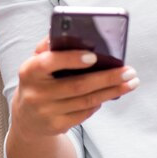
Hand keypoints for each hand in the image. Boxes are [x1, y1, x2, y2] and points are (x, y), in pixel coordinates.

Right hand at [10, 37, 138, 138]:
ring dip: (111, 91)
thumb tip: (70, 31)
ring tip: (130, 83)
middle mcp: (36, 93)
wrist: (26, 116)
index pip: (51, 62)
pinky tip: (110, 94)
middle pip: (78, 85)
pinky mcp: (56, 126)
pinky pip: (84, 114)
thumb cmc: (38, 80)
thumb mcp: (36, 61)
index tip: (94, 56)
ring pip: (86, 101)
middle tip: (129, 71)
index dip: (72, 59)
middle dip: (107, 78)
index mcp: (29, 70)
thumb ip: (49, 46)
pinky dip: (99, 103)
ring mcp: (46, 112)